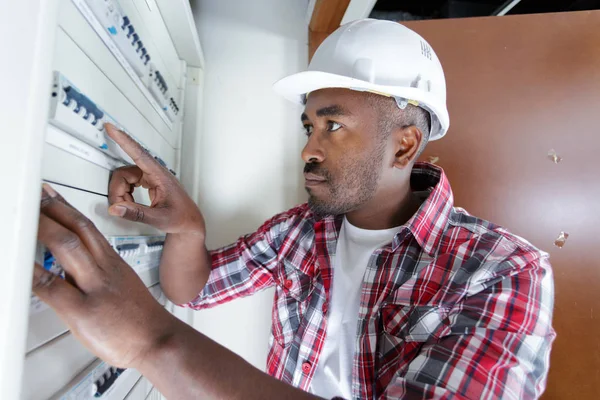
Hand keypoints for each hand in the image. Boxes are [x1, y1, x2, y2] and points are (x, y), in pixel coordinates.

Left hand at [34, 184, 177, 367]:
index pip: (88, 227)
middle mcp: (104, 270)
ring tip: (26, 216)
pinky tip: (21, 263)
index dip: (66, 208)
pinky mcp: (83, 312)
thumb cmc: (140, 319)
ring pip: (68, 247)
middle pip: (78, 229)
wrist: (159, 341)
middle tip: (35, 196)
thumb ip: (94, 275)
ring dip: (43, 227)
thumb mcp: (121, 287)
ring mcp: (94, 289)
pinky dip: (34, 272)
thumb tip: (66, 272)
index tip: (51, 196)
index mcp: (113, 263)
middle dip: (53, 208)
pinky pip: (53, 287)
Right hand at [105, 123, 204, 234]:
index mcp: (160, 176)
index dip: (123, 140)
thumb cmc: (181, 218)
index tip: (111, 127)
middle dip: (118, 190)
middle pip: (124, 173)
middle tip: (122, 207)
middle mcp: (155, 173)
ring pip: (125, 178)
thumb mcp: (159, 219)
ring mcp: (152, 176)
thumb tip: (115, 208)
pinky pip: (129, 182)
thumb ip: (136, 214)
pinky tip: (132, 203)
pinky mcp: (149, 181)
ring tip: (130, 207)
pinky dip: (126, 194)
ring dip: (122, 193)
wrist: (190, 222)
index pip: (139, 154)